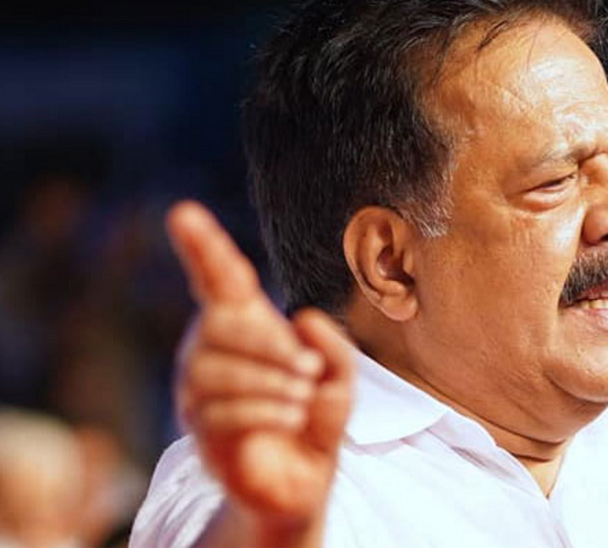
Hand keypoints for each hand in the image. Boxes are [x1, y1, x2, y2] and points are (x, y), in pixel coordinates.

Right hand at [167, 201, 354, 541]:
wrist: (301, 478)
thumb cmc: (315, 416)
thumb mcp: (341, 376)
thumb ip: (334, 345)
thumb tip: (303, 319)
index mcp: (243, 324)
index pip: (218, 279)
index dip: (202, 246)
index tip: (183, 212)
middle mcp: (209, 348)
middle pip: (221, 324)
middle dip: (270, 344)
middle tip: (309, 369)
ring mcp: (197, 388)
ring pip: (218, 369)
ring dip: (272, 381)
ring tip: (302, 398)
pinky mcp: (198, 427)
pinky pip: (220, 408)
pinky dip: (264, 410)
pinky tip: (289, 417)